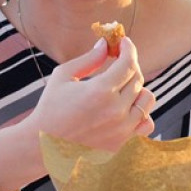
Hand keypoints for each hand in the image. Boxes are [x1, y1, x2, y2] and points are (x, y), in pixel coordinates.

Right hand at [32, 36, 155, 150]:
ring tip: (122, 87)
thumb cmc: (50, 108)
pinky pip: (147, 124)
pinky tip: (128, 109)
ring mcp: (122, 129)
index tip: (125, 43)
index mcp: (100, 91)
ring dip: (138, 89)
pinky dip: (142, 114)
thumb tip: (105, 44)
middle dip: (130, 65)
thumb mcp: (63, 77)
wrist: (43, 147)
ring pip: (147, 100)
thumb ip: (89, 59)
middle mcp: (116, 110)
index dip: (129, 49)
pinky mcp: (123, 144)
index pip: (128, 63)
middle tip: (120, 62)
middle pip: (138, 78)